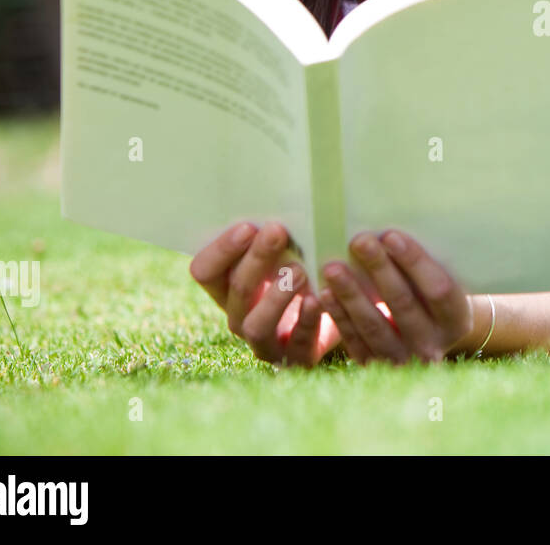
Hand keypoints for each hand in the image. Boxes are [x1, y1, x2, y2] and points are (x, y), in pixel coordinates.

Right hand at [189, 221, 341, 366]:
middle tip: (278, 233)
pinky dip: (307, 321)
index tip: (248, 226)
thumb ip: (277, 233)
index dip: (222, 250)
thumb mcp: (291, 247)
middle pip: (236, 291)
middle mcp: (240, 316)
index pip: (204, 271)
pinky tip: (318, 299)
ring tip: (299, 271)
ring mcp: (266, 341)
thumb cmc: (310, 267)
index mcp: (228, 287)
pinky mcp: (297, 357)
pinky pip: (297, 344)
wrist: (345, 308)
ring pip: (256, 325)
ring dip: (276, 296)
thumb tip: (281, 192)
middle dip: (256, 260)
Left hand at [319, 229, 473, 364]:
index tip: (390, 235)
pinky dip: (339, 316)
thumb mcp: (440, 282)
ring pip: (374, 326)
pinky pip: (354, 341)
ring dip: (351, 294)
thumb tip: (389, 232)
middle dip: (379, 269)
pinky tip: (325, 294)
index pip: (438, 289)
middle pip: (404, 304)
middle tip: (359, 241)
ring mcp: (404, 360)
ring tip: (333, 267)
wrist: (426, 335)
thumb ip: (425, 266)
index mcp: (457, 320)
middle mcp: (433, 345)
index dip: (414, 262)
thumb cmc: (431, 294)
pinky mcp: (375, 368)